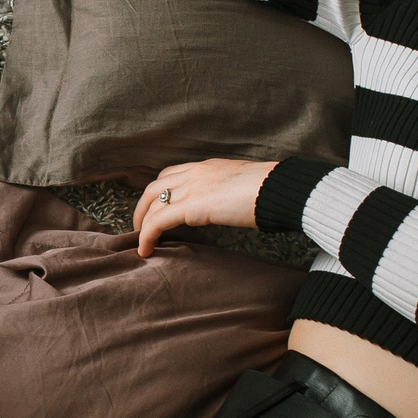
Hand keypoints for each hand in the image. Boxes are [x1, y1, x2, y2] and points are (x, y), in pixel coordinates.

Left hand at [134, 158, 276, 256]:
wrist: (278, 189)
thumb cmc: (272, 191)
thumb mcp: (244, 187)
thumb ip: (229, 194)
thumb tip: (230, 208)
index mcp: (208, 167)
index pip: (172, 174)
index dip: (160, 192)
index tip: (155, 209)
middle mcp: (195, 172)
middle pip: (155, 186)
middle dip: (142, 207)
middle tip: (139, 226)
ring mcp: (192, 186)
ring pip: (152, 203)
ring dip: (141, 222)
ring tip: (140, 242)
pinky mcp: (192, 205)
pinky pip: (158, 221)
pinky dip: (147, 235)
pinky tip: (145, 249)